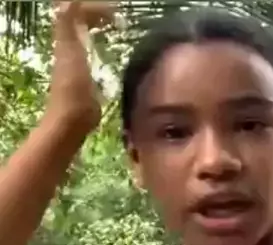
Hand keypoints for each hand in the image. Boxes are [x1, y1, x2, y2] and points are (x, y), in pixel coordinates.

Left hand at [46, 1, 115, 131]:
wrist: (72, 120)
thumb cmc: (73, 88)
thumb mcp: (70, 52)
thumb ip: (67, 25)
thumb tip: (70, 1)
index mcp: (68, 41)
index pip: (79, 13)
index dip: (96, 9)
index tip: (117, 12)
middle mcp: (71, 49)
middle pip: (83, 24)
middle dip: (99, 16)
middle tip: (120, 18)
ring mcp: (79, 64)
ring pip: (89, 38)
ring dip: (102, 30)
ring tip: (119, 29)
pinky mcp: (87, 79)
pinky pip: (94, 54)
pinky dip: (103, 47)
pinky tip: (114, 52)